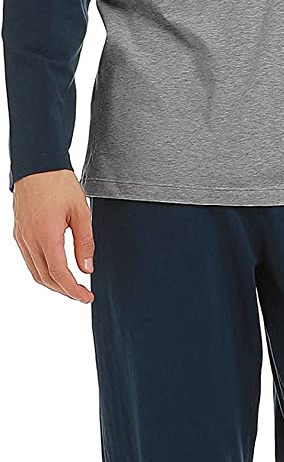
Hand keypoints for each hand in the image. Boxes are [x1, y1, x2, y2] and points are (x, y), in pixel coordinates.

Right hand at [13, 170, 93, 301]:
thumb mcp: (81, 212)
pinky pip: (29, 260)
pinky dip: (43, 271)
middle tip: (82, 295)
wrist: (37, 164)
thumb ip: (85, 243)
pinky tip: (56, 269)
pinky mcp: (19, 232)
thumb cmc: (59, 183)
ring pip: (35, 271)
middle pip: (45, 278)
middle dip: (64, 291)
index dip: (73, 291)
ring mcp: (21, 237)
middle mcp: (30, 239)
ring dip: (53, 283)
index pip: (59, 274)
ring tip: (71, 286)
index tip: (86, 297)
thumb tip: (87, 269)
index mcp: (46, 235)